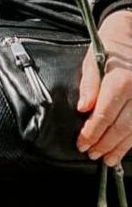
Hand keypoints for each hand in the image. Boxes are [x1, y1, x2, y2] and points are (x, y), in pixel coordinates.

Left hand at [77, 10, 131, 165]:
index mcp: (121, 80)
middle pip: (122, 126)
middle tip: (92, 154)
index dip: (92, 133)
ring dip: (121, 147)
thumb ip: (88, 85)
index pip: (104, 115)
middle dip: (105, 144)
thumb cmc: (109, 47)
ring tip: (107, 158)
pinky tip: (124, 148)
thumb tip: (84, 109)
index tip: (82, 143)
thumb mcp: (91, 60)